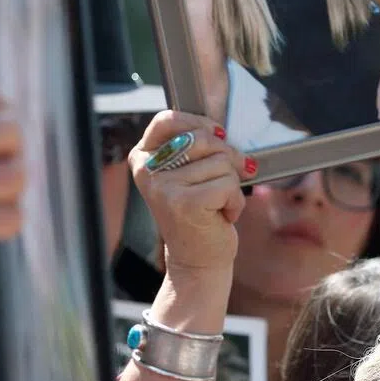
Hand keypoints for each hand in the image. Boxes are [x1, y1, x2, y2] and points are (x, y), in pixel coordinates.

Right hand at [130, 112, 248, 283]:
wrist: (197, 260)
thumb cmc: (199, 213)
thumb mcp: (189, 174)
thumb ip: (196, 148)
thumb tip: (221, 132)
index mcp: (143, 158)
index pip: (167, 119)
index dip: (199, 123)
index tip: (217, 136)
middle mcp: (148, 171)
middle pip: (203, 138)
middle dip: (227, 158)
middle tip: (225, 182)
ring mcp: (164, 188)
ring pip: (221, 162)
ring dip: (232, 185)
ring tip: (218, 205)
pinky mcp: (184, 203)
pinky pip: (228, 184)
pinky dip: (236, 201)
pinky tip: (223, 216)